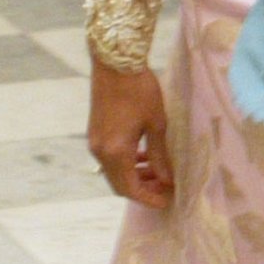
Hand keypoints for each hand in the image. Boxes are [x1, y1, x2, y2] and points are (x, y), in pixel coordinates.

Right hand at [88, 58, 174, 207]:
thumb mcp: (156, 124)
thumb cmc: (139, 90)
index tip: (168, 201)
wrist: (115, 62)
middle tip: (166, 188)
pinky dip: (126, 163)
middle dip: (143, 190)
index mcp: (116, 152)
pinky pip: (110, 158)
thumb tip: (167, 179)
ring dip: (134, 176)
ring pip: (114, 172)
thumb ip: (160, 155)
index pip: (131, 189)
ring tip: (158, 173)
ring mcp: (95, 142)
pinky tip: (143, 156)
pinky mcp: (95, 133)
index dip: (150, 199)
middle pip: (120, 184)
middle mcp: (100, 151)